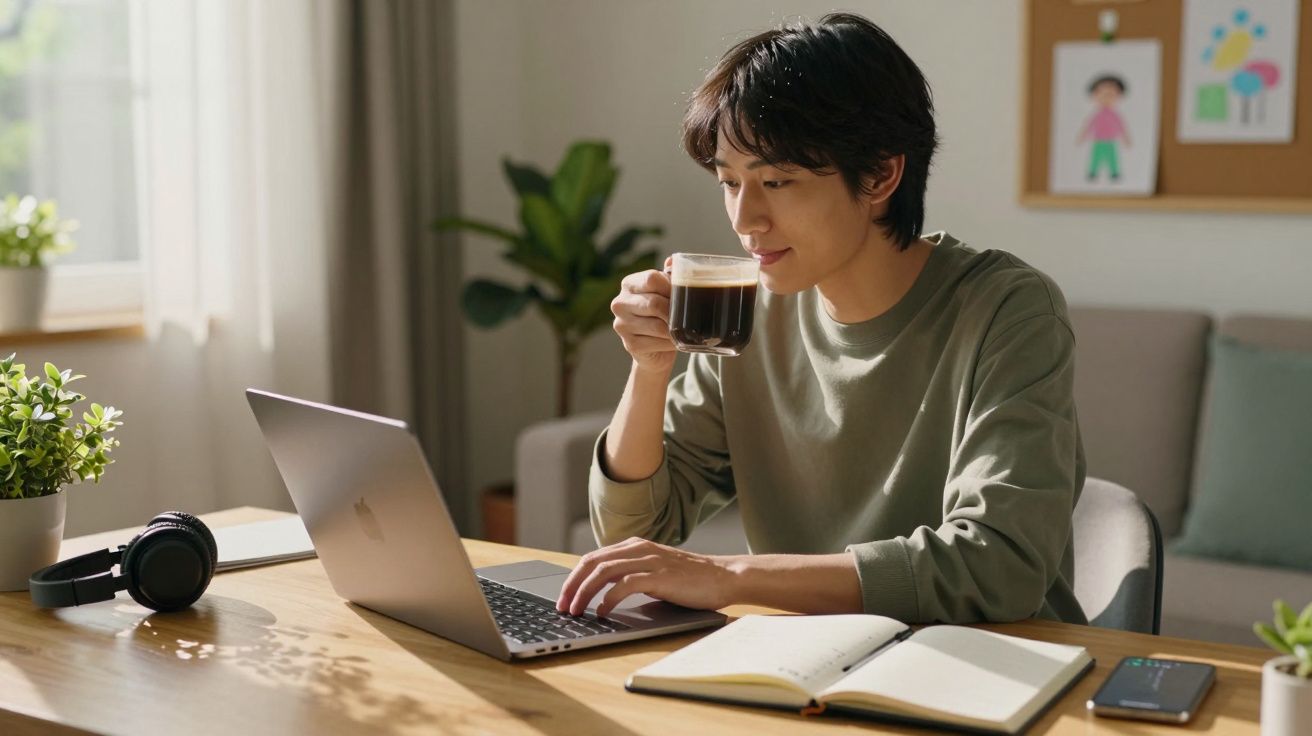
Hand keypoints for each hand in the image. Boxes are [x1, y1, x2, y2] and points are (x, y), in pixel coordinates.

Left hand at [556, 537, 737, 617]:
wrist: (724, 576)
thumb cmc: (691, 579)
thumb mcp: (655, 571)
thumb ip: (631, 575)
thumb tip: (601, 594)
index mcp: (635, 546)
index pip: (593, 557)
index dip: (574, 577)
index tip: (563, 597)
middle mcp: (639, 549)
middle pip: (592, 562)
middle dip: (572, 585)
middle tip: (562, 606)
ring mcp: (649, 560)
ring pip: (604, 571)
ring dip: (585, 592)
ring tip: (576, 610)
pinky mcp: (660, 576)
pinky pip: (625, 584)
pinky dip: (609, 598)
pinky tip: (603, 611)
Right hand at [611, 257, 677, 375]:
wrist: (654, 347)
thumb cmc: (662, 313)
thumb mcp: (666, 291)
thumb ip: (670, 276)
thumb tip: (672, 261)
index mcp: (629, 284)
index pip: (652, 279)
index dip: (671, 287)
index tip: (683, 295)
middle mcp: (620, 303)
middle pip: (654, 303)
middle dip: (675, 311)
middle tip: (687, 315)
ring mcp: (622, 325)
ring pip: (659, 326)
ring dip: (676, 329)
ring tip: (683, 328)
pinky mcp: (630, 344)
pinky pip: (658, 342)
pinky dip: (672, 342)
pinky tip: (674, 341)